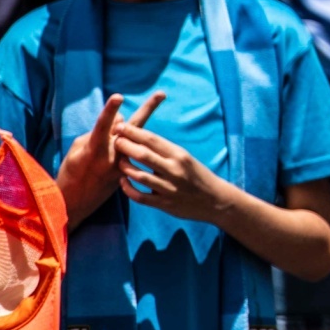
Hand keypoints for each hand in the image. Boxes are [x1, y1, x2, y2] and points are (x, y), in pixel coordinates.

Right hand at [57, 93, 162, 224]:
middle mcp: (113, 155)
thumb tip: (119, 120)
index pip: (103, 125)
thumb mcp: (77, 150)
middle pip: (132, 127)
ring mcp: (123, 164)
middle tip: (161, 93)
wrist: (75, 203)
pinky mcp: (127, 172)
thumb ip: (99, 133)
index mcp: (94, 150)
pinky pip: (134, 150)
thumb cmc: (71, 172)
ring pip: (136, 136)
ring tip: (159, 97)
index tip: (118, 96)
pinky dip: (134, 140)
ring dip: (146, 120)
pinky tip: (131, 136)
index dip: (110, 111)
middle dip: (147, 109)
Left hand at [115, 123, 236, 225]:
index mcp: (180, 155)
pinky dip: (128, 189)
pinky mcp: (164, 204)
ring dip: (125, 167)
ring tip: (117, 161)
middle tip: (114, 140)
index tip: (120, 126)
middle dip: (125, 146)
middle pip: (143, 155)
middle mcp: (174, 170)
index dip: (134, 132)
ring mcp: (169, 188)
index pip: (152, 140)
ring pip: (139, 176)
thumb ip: (166, 151)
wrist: (215, 199)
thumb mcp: (186, 158)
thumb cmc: (197, 175)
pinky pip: (140, 197)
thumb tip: (141, 139)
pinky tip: (123, 182)